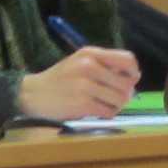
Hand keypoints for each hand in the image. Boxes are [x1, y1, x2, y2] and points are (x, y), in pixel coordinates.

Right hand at [16, 44, 140, 121]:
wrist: (33, 94)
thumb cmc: (61, 80)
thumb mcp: (80, 63)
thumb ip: (105, 66)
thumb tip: (134, 77)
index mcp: (90, 53)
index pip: (127, 59)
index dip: (133, 72)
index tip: (130, 80)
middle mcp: (88, 66)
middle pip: (126, 82)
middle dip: (125, 93)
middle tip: (115, 98)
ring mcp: (85, 85)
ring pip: (120, 99)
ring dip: (116, 106)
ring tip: (104, 105)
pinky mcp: (82, 104)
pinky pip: (109, 112)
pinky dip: (106, 114)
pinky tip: (97, 112)